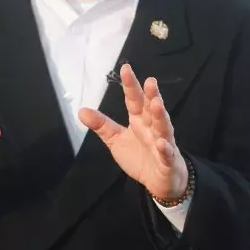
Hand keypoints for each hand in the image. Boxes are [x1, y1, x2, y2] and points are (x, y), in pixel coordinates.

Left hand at [79, 63, 188, 200]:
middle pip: (151, 109)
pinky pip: (167, 153)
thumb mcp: (116, 140)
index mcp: (139, 120)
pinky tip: (161, 143)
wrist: (159, 181)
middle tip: (150, 81)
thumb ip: (102, 125)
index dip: (130, 85)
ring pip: (163, 127)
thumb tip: (81, 110)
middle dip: (151, 95)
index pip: (134, 100)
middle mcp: (151, 127)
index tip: (126, 68)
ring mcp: (162, 142)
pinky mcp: (167, 160)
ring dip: (161, 116)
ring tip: (157, 103)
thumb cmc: (139, 156)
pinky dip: (165, 148)